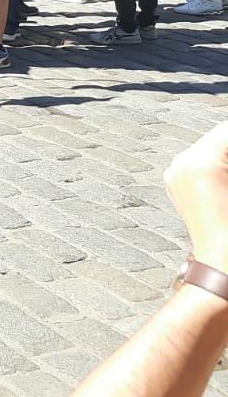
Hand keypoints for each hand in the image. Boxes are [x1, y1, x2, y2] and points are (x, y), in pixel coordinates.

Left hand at [166, 120, 227, 270]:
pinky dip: (216, 165)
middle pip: (218, 137)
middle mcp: (179, 163)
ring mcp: (173, 173)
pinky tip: (226, 178)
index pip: (226, 131)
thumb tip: (225, 139)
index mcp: (199, 162)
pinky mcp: (174, 183)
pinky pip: (197, 163)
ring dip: (224, 153)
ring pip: (207, 148)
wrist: (221, 264)